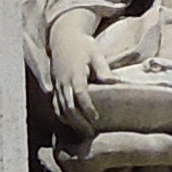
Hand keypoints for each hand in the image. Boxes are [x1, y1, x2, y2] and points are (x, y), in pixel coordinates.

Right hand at [47, 22, 101, 138]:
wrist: (62, 37)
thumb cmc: (83, 45)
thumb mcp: (96, 54)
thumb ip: (104, 70)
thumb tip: (117, 83)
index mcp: (75, 72)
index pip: (80, 93)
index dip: (87, 107)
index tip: (96, 118)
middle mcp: (63, 81)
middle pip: (67, 107)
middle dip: (78, 122)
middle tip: (91, 134)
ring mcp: (56, 85)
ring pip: (60, 109)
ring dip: (70, 123)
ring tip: (83, 133)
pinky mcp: (54, 88)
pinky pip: (56, 106)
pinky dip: (63, 117)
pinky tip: (73, 124)